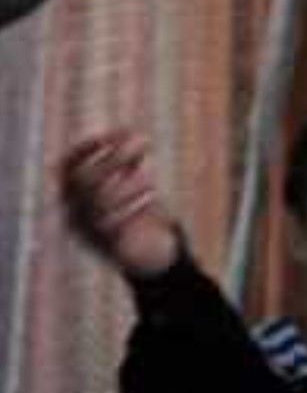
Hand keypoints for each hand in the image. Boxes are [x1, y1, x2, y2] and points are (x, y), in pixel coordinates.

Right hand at [59, 128, 179, 276]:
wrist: (147, 258)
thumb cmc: (138, 213)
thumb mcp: (132, 186)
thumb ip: (130, 165)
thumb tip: (136, 138)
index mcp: (72, 196)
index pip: (67, 166)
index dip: (88, 147)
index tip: (116, 134)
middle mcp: (72, 213)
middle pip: (84, 181)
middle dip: (113, 160)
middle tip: (144, 147)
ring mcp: (87, 231)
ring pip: (99, 203)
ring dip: (127, 184)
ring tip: (151, 180)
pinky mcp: (107, 247)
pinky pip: (114, 225)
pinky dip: (134, 206)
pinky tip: (154, 196)